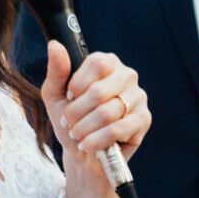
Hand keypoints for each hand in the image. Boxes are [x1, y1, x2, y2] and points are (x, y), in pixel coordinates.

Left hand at [41, 42, 149, 197]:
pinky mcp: (144, 119)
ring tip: (77, 135)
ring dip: (85, 128)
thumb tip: (55, 45)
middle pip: (100, 91)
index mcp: (107, 63)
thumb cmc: (71, 120)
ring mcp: (138, 97)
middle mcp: (127, 75)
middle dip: (77, 112)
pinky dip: (98, 140)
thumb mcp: (55, 95)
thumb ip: (57, 71)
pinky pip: (119, 128)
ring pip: (107, 112)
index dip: (77, 85)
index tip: (68, 98)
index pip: (97, 64)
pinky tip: (88, 145)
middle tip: (68, 123)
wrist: (82, 153)